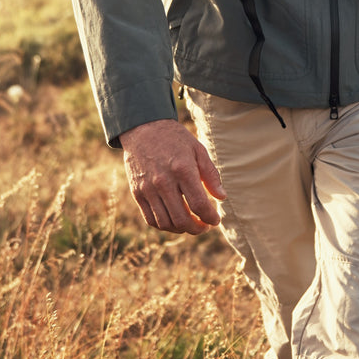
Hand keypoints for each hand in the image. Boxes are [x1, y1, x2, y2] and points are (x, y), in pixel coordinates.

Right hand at [117, 118, 227, 234]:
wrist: (143, 129)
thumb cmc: (175, 139)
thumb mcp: (198, 150)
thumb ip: (211, 175)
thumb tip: (222, 197)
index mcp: (182, 169)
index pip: (199, 204)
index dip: (210, 217)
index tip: (216, 220)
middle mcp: (163, 182)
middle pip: (182, 219)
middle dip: (197, 228)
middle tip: (205, 226)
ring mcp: (148, 189)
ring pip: (166, 223)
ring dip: (181, 229)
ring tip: (191, 224)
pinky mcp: (137, 193)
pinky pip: (151, 219)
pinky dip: (164, 226)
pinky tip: (174, 221)